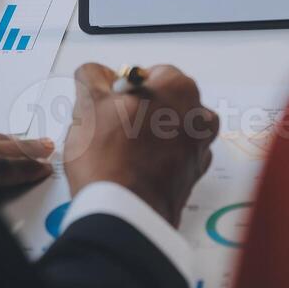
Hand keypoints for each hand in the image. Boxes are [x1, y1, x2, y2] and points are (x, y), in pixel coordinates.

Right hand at [64, 64, 218, 226]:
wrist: (123, 214)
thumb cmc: (112, 159)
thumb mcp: (89, 103)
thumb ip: (92, 76)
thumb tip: (94, 73)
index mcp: (179, 87)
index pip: (149, 73)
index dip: (123, 88)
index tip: (109, 101)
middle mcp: (198, 114)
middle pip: (162, 101)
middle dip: (138, 110)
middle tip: (110, 126)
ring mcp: (200, 147)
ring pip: (168, 128)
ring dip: (148, 134)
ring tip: (119, 150)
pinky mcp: (193, 175)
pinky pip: (173, 155)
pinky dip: (157, 158)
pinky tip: (133, 166)